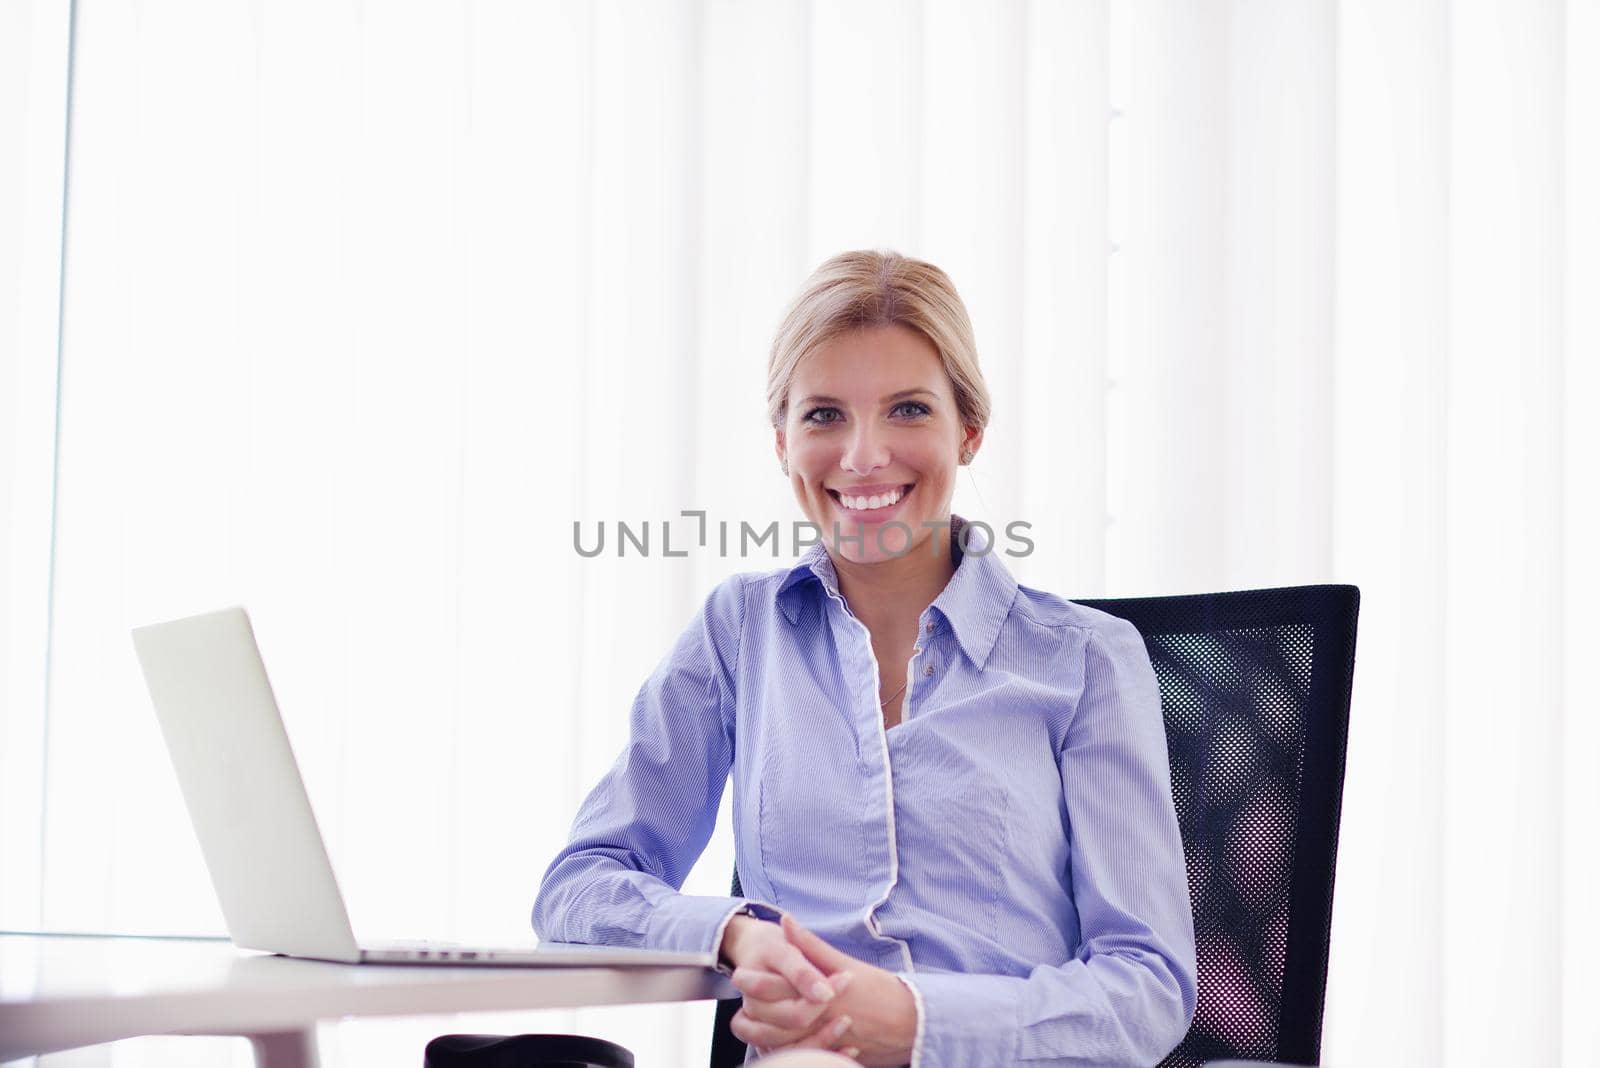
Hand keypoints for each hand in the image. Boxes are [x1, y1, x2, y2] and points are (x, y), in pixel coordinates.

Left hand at [733, 914, 917, 1066]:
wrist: (912, 1024)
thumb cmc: (880, 990)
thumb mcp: (846, 964)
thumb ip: (811, 945)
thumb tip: (785, 921)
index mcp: (821, 992)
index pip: (777, 987)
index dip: (754, 981)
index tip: (739, 974)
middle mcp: (820, 1018)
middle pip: (772, 1019)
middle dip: (750, 1009)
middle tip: (738, 998)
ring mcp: (824, 1041)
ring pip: (779, 1043)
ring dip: (759, 1033)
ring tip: (745, 1021)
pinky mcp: (830, 1057)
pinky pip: (799, 1057)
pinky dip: (781, 1051)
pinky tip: (770, 1041)